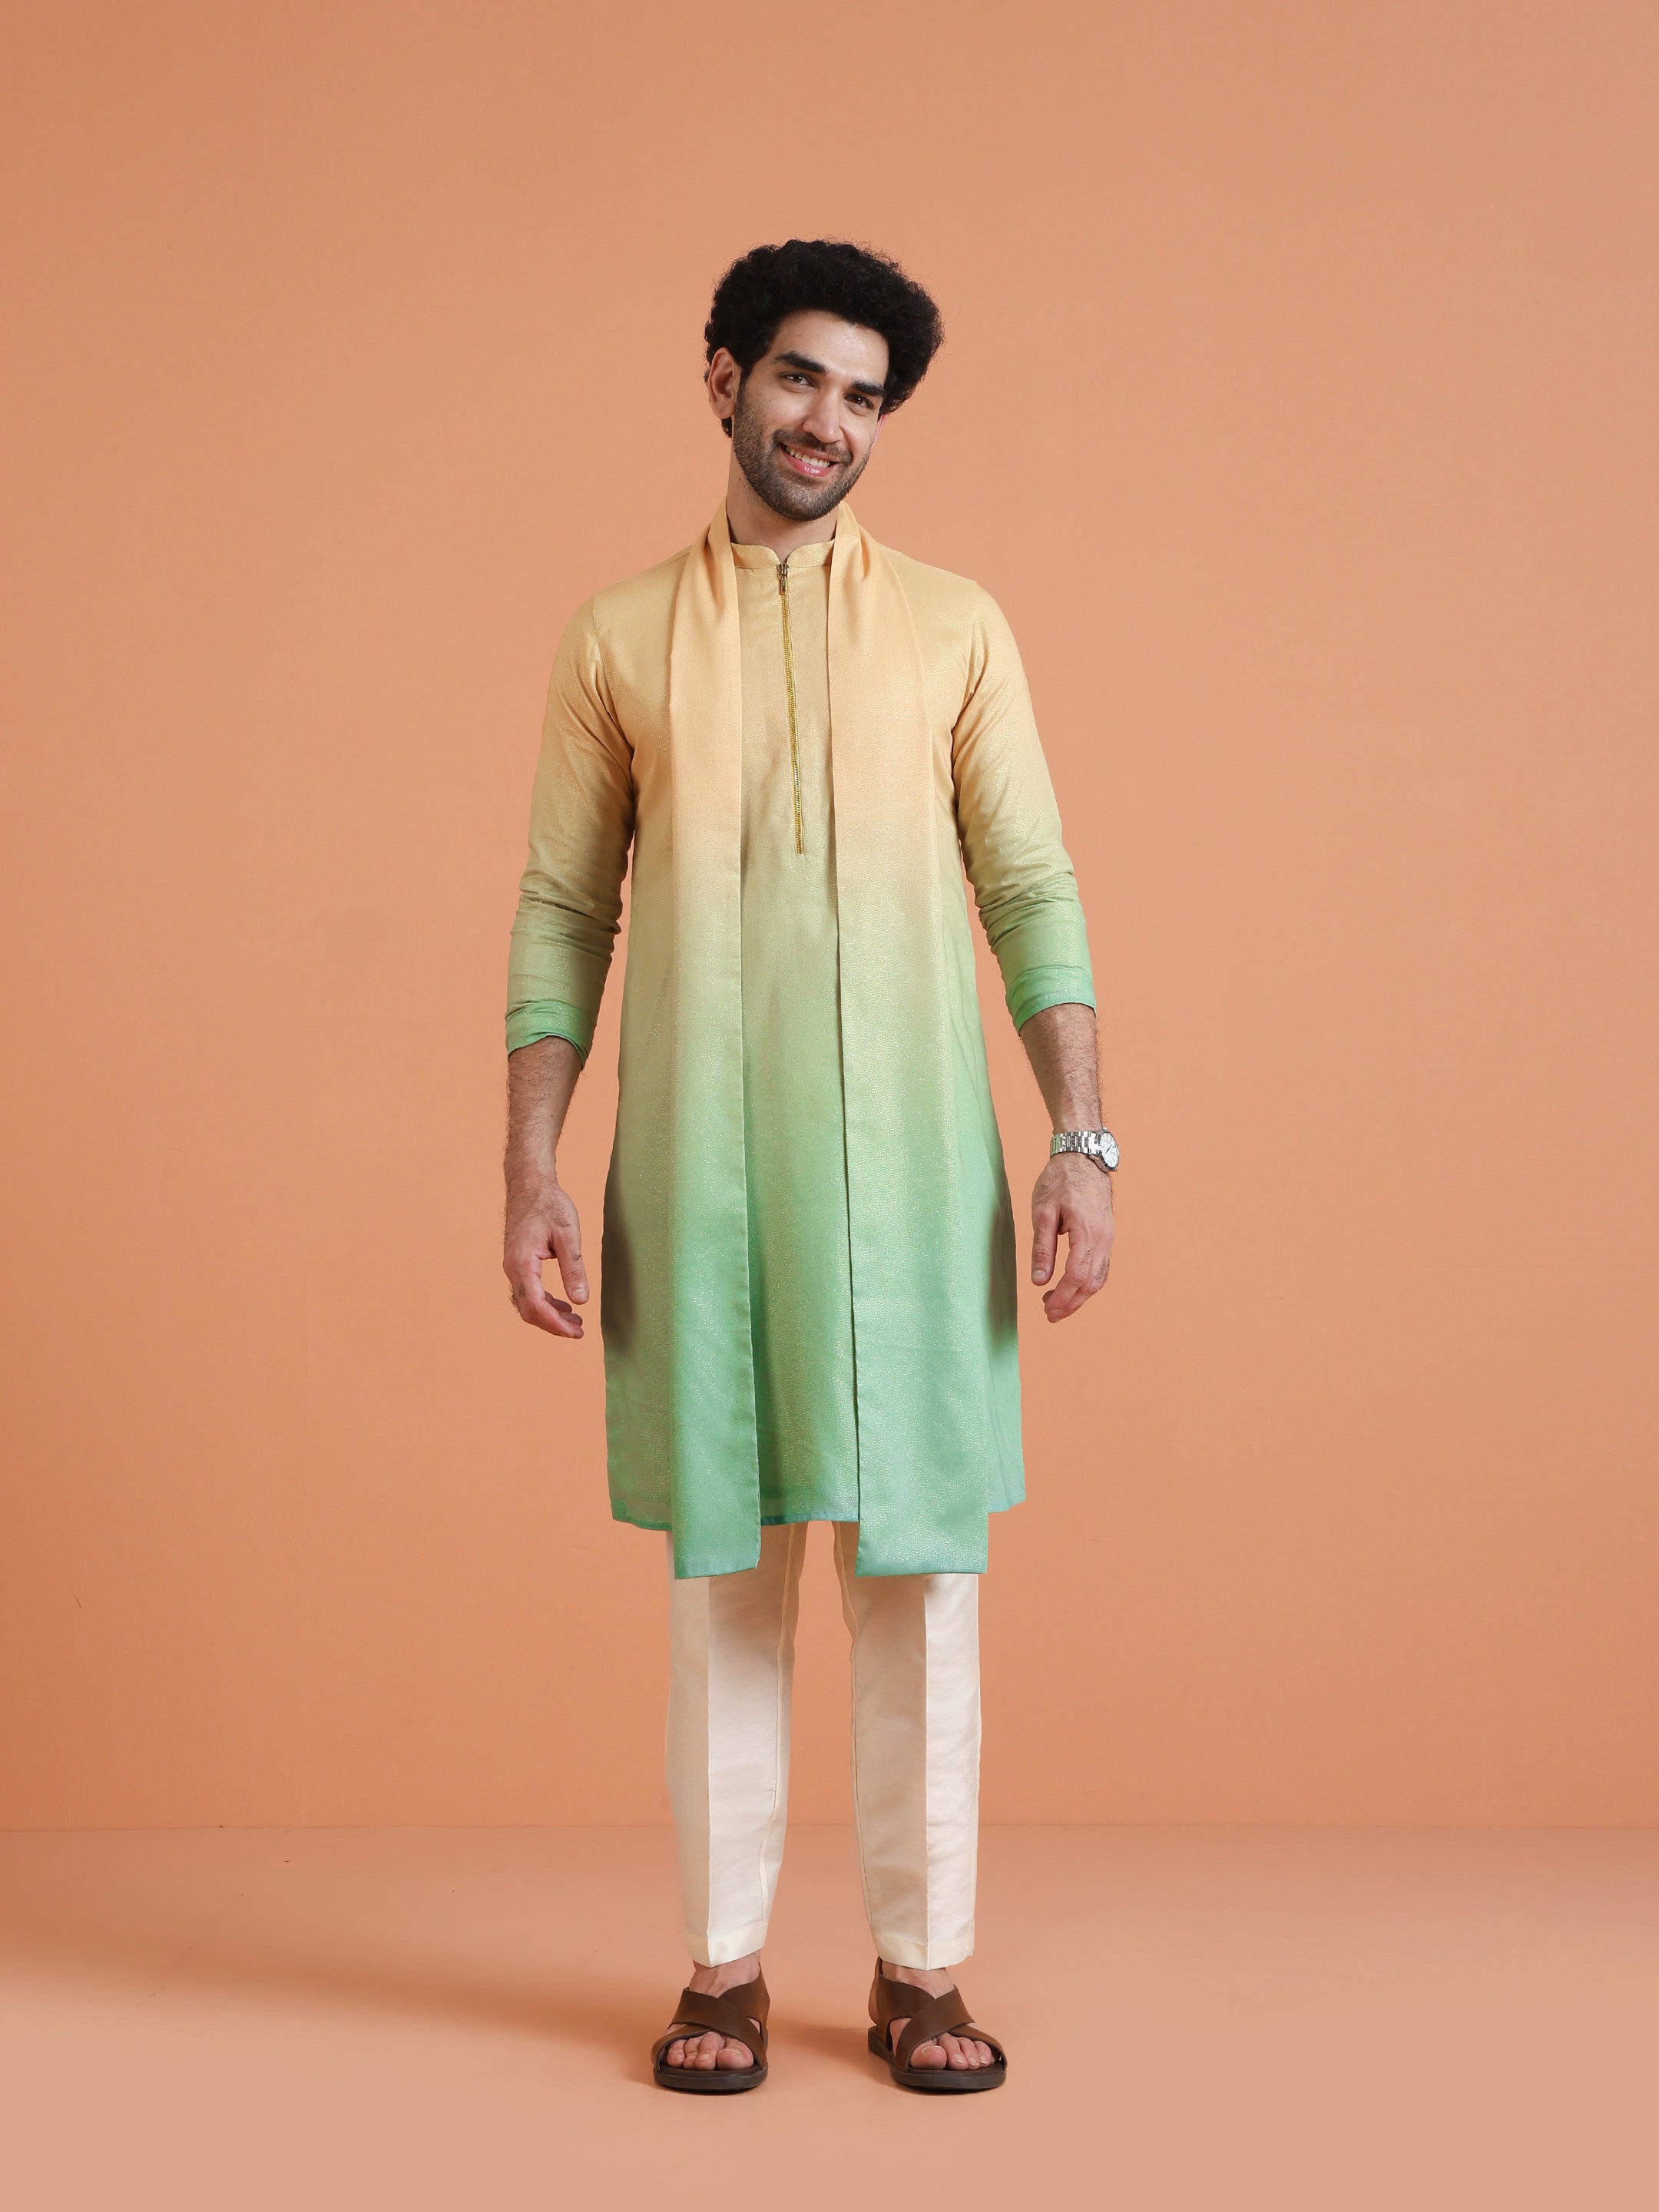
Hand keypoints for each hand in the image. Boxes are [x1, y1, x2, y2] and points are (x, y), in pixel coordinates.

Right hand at [503, 1176, 587, 1337]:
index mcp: (523, 1263)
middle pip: (529, 1310)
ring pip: (527, 1303)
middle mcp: (512, 1269)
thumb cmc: (549, 1205)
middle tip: (579, 1331)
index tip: (577, 1332)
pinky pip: (528, 1291)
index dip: (556, 1324)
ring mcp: (512, 1266)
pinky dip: (545, 1302)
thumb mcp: (568, 1235)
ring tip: (575, 1320)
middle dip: (553, 1325)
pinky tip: (563, 1303)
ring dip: (549, 1315)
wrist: (529, 1184)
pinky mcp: (517, 1263)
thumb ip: (574, 1268)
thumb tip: (581, 1301)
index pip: (536, 1306)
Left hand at [1030, 1154, 1113, 1321]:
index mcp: (1087, 1232)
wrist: (1083, 1155)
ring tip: (1057, 1305)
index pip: (1076, 1276)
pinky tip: (1072, 1286)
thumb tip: (1039, 1281)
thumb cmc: (1060, 1179)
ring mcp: (1108, 1237)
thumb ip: (1041, 1248)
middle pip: (1090, 1283)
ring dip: (1079, 1296)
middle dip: (1070, 1303)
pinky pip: (1102, 1267)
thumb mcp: (1042, 1212)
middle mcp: (1103, 1238)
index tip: (1047, 1308)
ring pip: (1098, 1278)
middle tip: (1050, 1315)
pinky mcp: (1107, 1235)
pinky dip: (1088, 1283)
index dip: (1062, 1297)